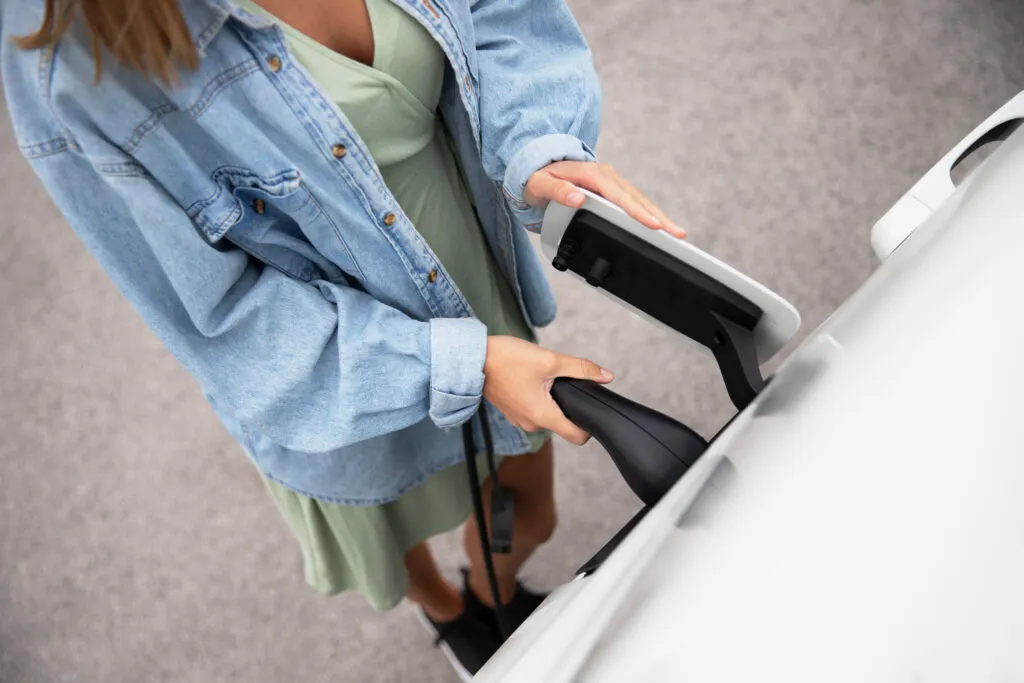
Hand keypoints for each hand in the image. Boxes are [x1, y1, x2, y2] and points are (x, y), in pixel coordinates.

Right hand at [483, 336, 613, 444]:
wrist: (472, 358)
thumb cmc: (506, 360)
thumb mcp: (550, 360)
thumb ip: (581, 368)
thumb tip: (606, 376)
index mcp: (543, 416)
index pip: (577, 437)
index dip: (589, 427)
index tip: (589, 408)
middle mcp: (531, 424)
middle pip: (562, 423)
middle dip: (567, 404)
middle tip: (562, 380)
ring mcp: (519, 419)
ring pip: (547, 414)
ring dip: (550, 399)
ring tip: (542, 377)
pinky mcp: (511, 411)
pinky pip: (532, 409)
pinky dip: (536, 397)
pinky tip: (529, 379)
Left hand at [525, 161, 685, 237]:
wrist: (537, 168)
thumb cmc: (537, 178)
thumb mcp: (539, 184)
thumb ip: (557, 191)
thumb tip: (578, 198)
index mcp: (591, 174)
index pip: (618, 195)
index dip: (636, 211)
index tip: (652, 224)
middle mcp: (606, 176)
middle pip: (636, 199)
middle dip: (658, 217)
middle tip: (676, 234)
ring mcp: (611, 183)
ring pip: (639, 201)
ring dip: (658, 216)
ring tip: (676, 233)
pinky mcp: (613, 190)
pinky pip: (633, 202)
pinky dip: (648, 214)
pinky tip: (660, 226)